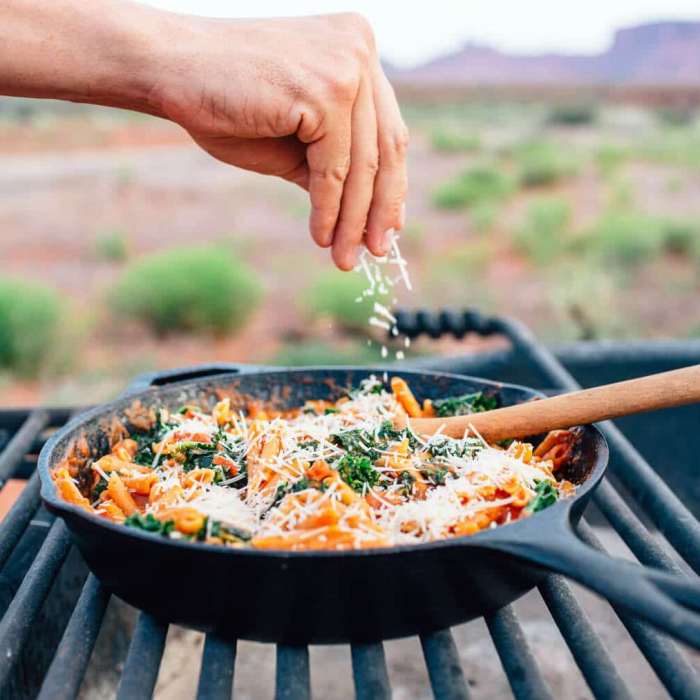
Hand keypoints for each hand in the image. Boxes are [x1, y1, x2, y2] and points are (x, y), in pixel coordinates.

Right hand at [150, 13, 408, 269]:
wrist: (168, 70)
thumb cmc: (226, 104)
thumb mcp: (294, 141)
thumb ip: (334, 166)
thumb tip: (370, 215)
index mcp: (357, 48)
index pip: (388, 129)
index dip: (392, 185)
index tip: (389, 226)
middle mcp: (360, 49)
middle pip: (385, 148)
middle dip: (379, 209)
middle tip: (375, 252)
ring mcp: (346, 66)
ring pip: (363, 164)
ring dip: (353, 220)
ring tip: (344, 257)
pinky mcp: (326, 90)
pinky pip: (334, 168)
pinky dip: (329, 210)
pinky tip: (321, 237)